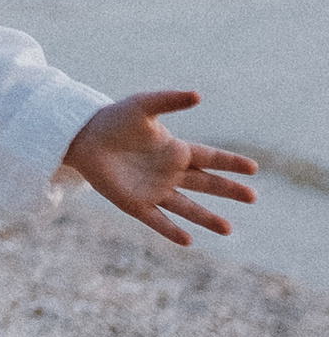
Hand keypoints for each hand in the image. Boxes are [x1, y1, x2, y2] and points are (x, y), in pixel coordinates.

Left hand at [61, 90, 256, 248]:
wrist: (83, 137)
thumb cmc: (115, 119)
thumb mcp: (143, 105)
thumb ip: (170, 100)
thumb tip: (198, 95)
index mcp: (176, 150)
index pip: (210, 158)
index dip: (231, 162)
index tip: (254, 168)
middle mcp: (170, 173)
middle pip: (206, 184)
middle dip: (228, 190)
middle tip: (253, 197)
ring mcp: (155, 190)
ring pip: (187, 207)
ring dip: (206, 218)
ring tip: (228, 229)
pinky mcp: (136, 204)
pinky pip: (157, 220)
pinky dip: (171, 230)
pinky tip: (188, 240)